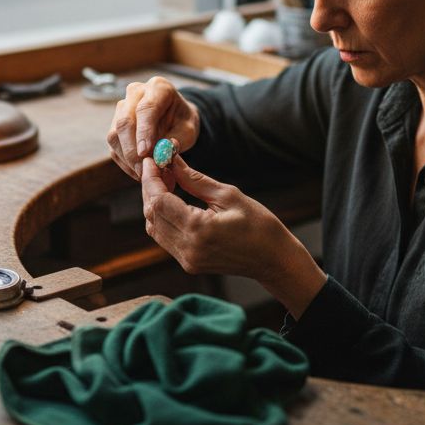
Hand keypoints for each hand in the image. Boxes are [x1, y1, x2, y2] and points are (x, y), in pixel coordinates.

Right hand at [107, 76, 199, 180]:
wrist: (174, 119)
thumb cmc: (182, 122)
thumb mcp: (189, 130)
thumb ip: (178, 140)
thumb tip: (164, 152)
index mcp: (158, 88)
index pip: (146, 108)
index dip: (144, 131)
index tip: (145, 153)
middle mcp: (136, 93)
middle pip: (125, 121)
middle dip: (133, 150)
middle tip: (144, 170)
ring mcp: (122, 107)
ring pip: (114, 135)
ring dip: (127, 158)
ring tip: (144, 174)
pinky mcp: (114, 124)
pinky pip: (113, 146)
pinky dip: (124, 162)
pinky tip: (137, 171)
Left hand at [141, 155, 327, 317]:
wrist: (273, 260)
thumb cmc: (259, 225)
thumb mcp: (228, 195)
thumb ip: (195, 179)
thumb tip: (172, 161)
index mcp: (199, 229)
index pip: (159, 201)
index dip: (151, 179)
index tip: (151, 160)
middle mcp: (188, 248)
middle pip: (152, 214)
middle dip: (151, 188)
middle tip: (158, 166)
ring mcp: (187, 260)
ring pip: (154, 227)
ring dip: (154, 203)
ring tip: (166, 181)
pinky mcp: (188, 264)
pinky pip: (164, 238)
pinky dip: (162, 218)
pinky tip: (172, 201)